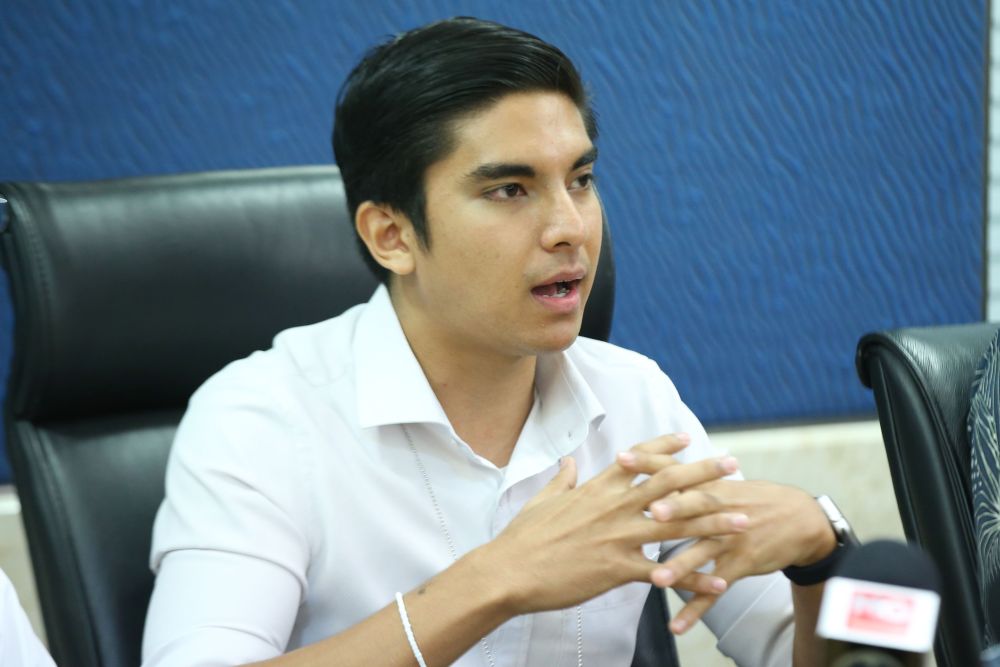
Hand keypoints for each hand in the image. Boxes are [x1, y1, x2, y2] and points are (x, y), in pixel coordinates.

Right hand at [478, 434, 749, 615]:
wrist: (510, 571)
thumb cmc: (523, 538)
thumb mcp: (543, 500)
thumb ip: (563, 480)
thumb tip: (569, 462)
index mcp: (596, 489)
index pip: (637, 459)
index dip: (664, 447)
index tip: (687, 438)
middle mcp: (614, 507)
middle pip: (668, 483)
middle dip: (704, 473)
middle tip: (733, 465)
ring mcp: (619, 537)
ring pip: (676, 525)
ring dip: (713, 522)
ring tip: (743, 520)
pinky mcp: (619, 569)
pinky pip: (665, 572)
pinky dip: (694, 578)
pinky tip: (718, 580)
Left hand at [633, 479, 835, 633]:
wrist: (800, 518)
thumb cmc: (750, 497)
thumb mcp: (722, 482)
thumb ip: (685, 477)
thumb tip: (649, 464)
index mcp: (708, 485)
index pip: (675, 469)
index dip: (650, 463)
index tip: (622, 458)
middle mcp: (719, 508)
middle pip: (695, 506)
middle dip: (674, 509)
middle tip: (650, 512)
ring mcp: (730, 538)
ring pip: (703, 552)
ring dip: (681, 567)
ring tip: (657, 579)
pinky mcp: (740, 564)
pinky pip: (715, 589)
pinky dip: (696, 608)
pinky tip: (678, 626)